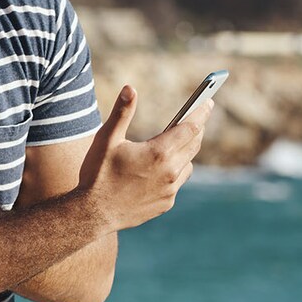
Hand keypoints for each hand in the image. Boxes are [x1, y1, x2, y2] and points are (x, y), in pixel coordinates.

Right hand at [77, 86, 210, 230]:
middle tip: (198, 118)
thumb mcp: (107, 139)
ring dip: (185, 152)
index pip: (190, 127)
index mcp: (158, 152)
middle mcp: (170, 171)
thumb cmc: (97, 173)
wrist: (92, 213)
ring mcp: (170, 190)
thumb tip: (130, 88)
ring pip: (188, 164)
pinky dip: (174, 173)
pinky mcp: (166, 203)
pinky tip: (162, 169)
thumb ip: (122, 112)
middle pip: (193, 144)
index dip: (201, 113)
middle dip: (197, 129)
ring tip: (177, 143)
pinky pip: (177, 183)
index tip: (209, 102)